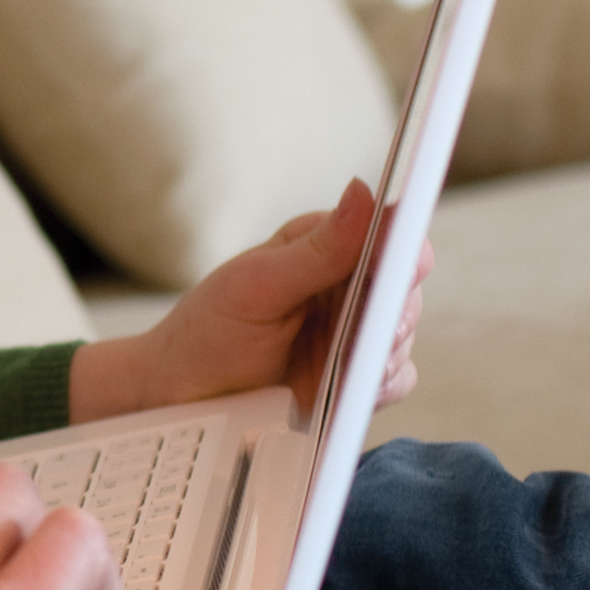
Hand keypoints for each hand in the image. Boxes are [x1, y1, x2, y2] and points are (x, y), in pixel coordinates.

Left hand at [67, 178, 428, 423]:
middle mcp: (343, 290)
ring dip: (388, 347)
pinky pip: (393, 378)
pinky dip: (383, 383)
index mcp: (321, 249)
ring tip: (358, 360)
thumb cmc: (207, 331)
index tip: (408, 262)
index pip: (381, 237)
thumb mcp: (254, 286)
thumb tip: (362, 192)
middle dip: (397, 306)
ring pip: (401, 334)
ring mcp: (351, 336)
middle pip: (401, 288)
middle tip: (377, 325)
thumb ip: (316, 249)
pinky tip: (355, 387)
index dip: (403, 247)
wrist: (180, 397)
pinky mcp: (355, 380)